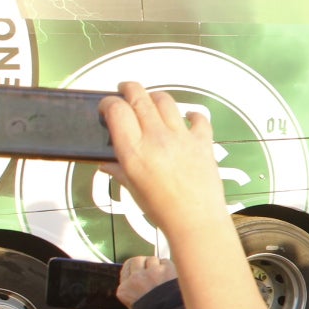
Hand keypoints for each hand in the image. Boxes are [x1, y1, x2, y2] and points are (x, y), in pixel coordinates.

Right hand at [98, 84, 229, 231]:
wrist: (196, 220)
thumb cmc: (160, 208)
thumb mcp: (132, 189)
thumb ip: (118, 171)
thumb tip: (105, 164)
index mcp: (134, 150)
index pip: (117, 110)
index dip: (109, 102)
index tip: (108, 105)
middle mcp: (156, 137)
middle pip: (140, 97)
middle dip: (130, 88)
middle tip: (126, 89)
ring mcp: (182, 137)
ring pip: (167, 101)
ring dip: (156, 97)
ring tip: (152, 102)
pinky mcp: (204, 141)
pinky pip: (199, 118)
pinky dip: (193, 115)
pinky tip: (188, 118)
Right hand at [116, 255, 177, 308]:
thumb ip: (132, 304)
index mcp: (124, 290)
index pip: (125, 270)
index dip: (133, 268)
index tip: (138, 269)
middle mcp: (135, 278)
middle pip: (136, 260)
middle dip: (143, 263)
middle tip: (150, 268)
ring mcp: (151, 273)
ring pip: (151, 259)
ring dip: (156, 264)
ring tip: (161, 274)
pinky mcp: (166, 269)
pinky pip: (165, 261)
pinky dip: (167, 266)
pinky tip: (170, 273)